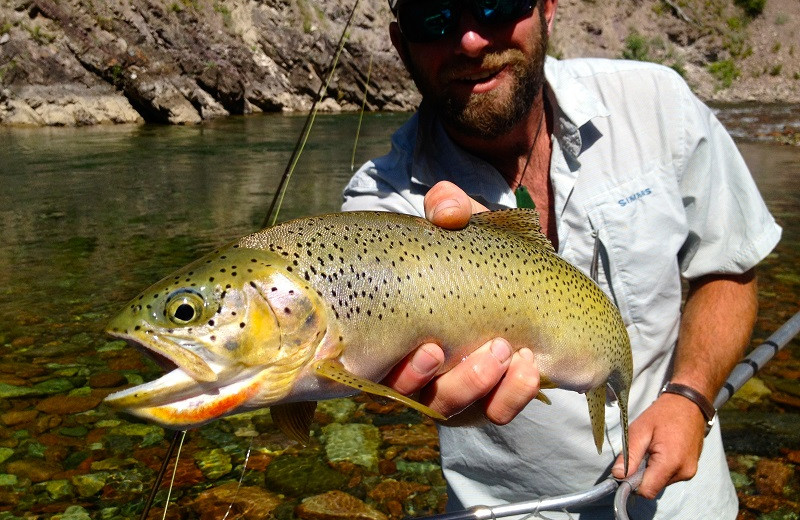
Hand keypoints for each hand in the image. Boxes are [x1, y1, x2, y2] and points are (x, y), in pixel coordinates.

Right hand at [382, 181, 540, 424]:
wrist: (516, 269)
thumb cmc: (472, 250)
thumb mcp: (459, 224)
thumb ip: (448, 207)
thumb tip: (448, 211)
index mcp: (396, 334)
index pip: (380, 370)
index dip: (402, 373)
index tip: (431, 347)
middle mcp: (416, 370)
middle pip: (421, 397)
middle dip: (456, 380)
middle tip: (488, 349)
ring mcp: (452, 387)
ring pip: (453, 408)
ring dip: (480, 385)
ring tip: (510, 353)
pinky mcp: (488, 398)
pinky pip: (494, 412)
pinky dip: (511, 396)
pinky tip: (529, 369)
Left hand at [612, 393, 705, 497]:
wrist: (689, 404)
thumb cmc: (663, 414)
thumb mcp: (640, 430)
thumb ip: (629, 455)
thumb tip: (618, 475)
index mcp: (671, 463)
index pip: (647, 490)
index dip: (632, 483)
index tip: (626, 469)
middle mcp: (683, 472)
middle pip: (653, 487)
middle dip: (641, 474)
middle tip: (641, 452)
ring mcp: (689, 472)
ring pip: (660, 482)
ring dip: (651, 470)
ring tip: (652, 448)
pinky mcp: (690, 470)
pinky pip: (669, 476)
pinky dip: (660, 468)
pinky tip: (660, 451)